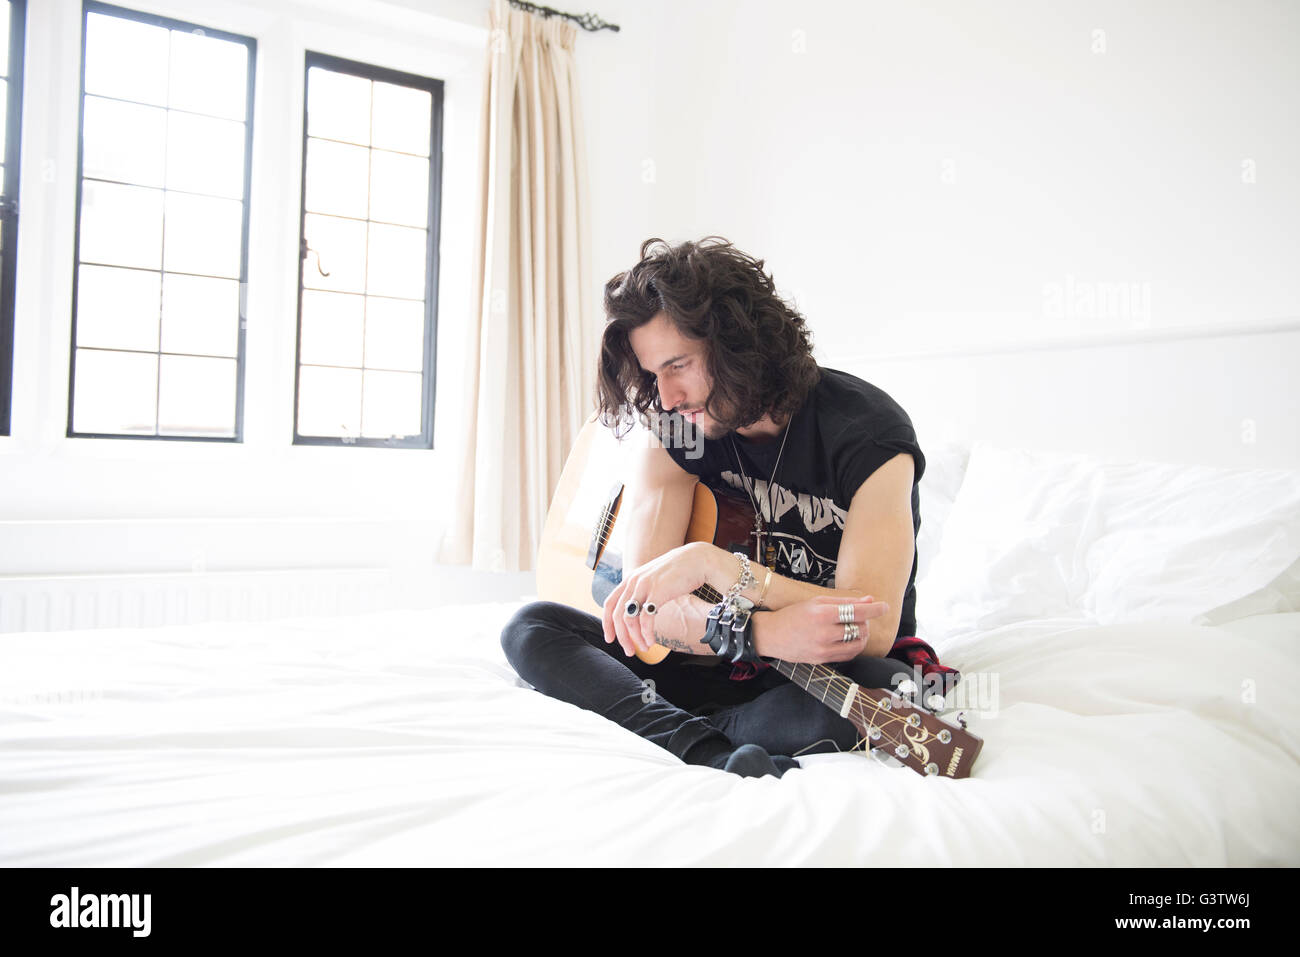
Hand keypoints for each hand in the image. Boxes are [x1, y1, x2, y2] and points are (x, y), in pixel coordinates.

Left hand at [602, 542, 710, 657]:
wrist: (698, 560)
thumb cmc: (679, 572)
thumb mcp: (654, 579)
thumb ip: (643, 591)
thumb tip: (637, 611)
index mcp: (630, 578)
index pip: (609, 604)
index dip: (607, 623)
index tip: (610, 639)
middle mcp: (633, 581)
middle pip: (617, 615)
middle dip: (621, 637)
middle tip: (629, 651)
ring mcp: (644, 586)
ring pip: (629, 619)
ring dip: (636, 638)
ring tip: (645, 648)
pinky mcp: (657, 592)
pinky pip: (646, 619)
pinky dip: (647, 634)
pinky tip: (651, 641)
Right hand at [754, 594, 889, 663]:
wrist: (771, 636)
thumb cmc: (793, 615)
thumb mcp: (816, 602)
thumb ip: (844, 601)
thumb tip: (869, 600)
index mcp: (822, 614)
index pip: (856, 612)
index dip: (874, 610)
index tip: (884, 606)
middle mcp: (824, 633)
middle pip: (859, 628)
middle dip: (866, 622)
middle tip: (861, 616)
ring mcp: (823, 649)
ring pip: (857, 644)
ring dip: (862, 635)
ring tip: (856, 628)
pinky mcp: (823, 660)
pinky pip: (848, 655)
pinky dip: (854, 646)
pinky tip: (849, 639)